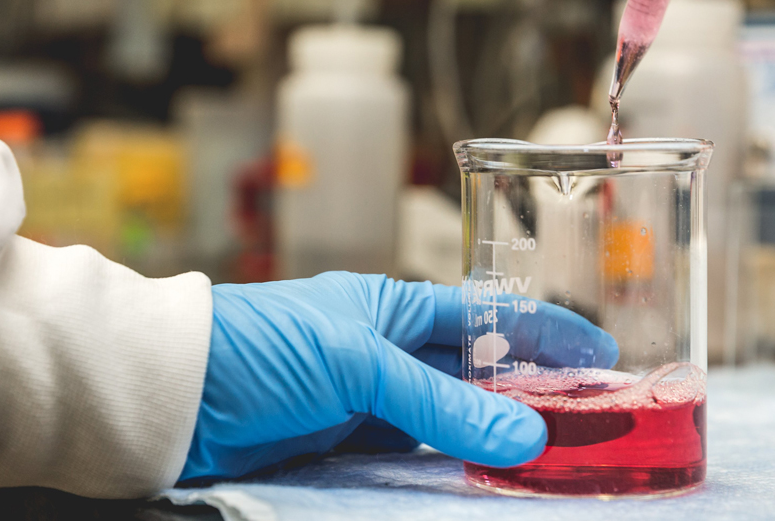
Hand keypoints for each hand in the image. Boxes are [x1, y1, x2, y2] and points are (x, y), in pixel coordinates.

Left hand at [180, 272, 617, 480]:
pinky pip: (415, 447)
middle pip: (475, 368)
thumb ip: (438, 401)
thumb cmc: (261, 350)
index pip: (483, 314)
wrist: (176, 395)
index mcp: (390, 305)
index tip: (599, 351)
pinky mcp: (346, 438)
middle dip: (530, 387)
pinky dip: (450, 458)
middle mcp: (385, 346)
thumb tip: (524, 436)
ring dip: (495, 428)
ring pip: (449, 412)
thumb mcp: (356, 364)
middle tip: (592, 414)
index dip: (541, 330)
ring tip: (552, 449)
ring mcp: (367, 395)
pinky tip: (484, 469)